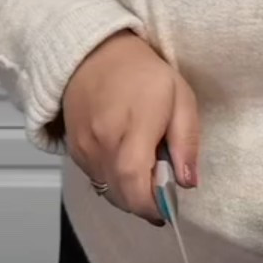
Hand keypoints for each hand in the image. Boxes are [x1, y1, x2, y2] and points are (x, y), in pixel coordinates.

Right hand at [62, 31, 200, 223]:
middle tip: (162, 196)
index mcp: (132, 129)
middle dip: (144, 205)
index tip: (169, 209)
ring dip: (128, 195)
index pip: (135, 184)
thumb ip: (186, 141)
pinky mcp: (75, 150)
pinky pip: (96, 179)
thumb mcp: (179, 97)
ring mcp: (84, 148)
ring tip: (146, 176)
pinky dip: (113, 182)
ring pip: (107, 191)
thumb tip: (187, 181)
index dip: (152, 205)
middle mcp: (102, 143)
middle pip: (121, 195)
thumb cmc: (142, 73)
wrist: (94, 54)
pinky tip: (126, 165)